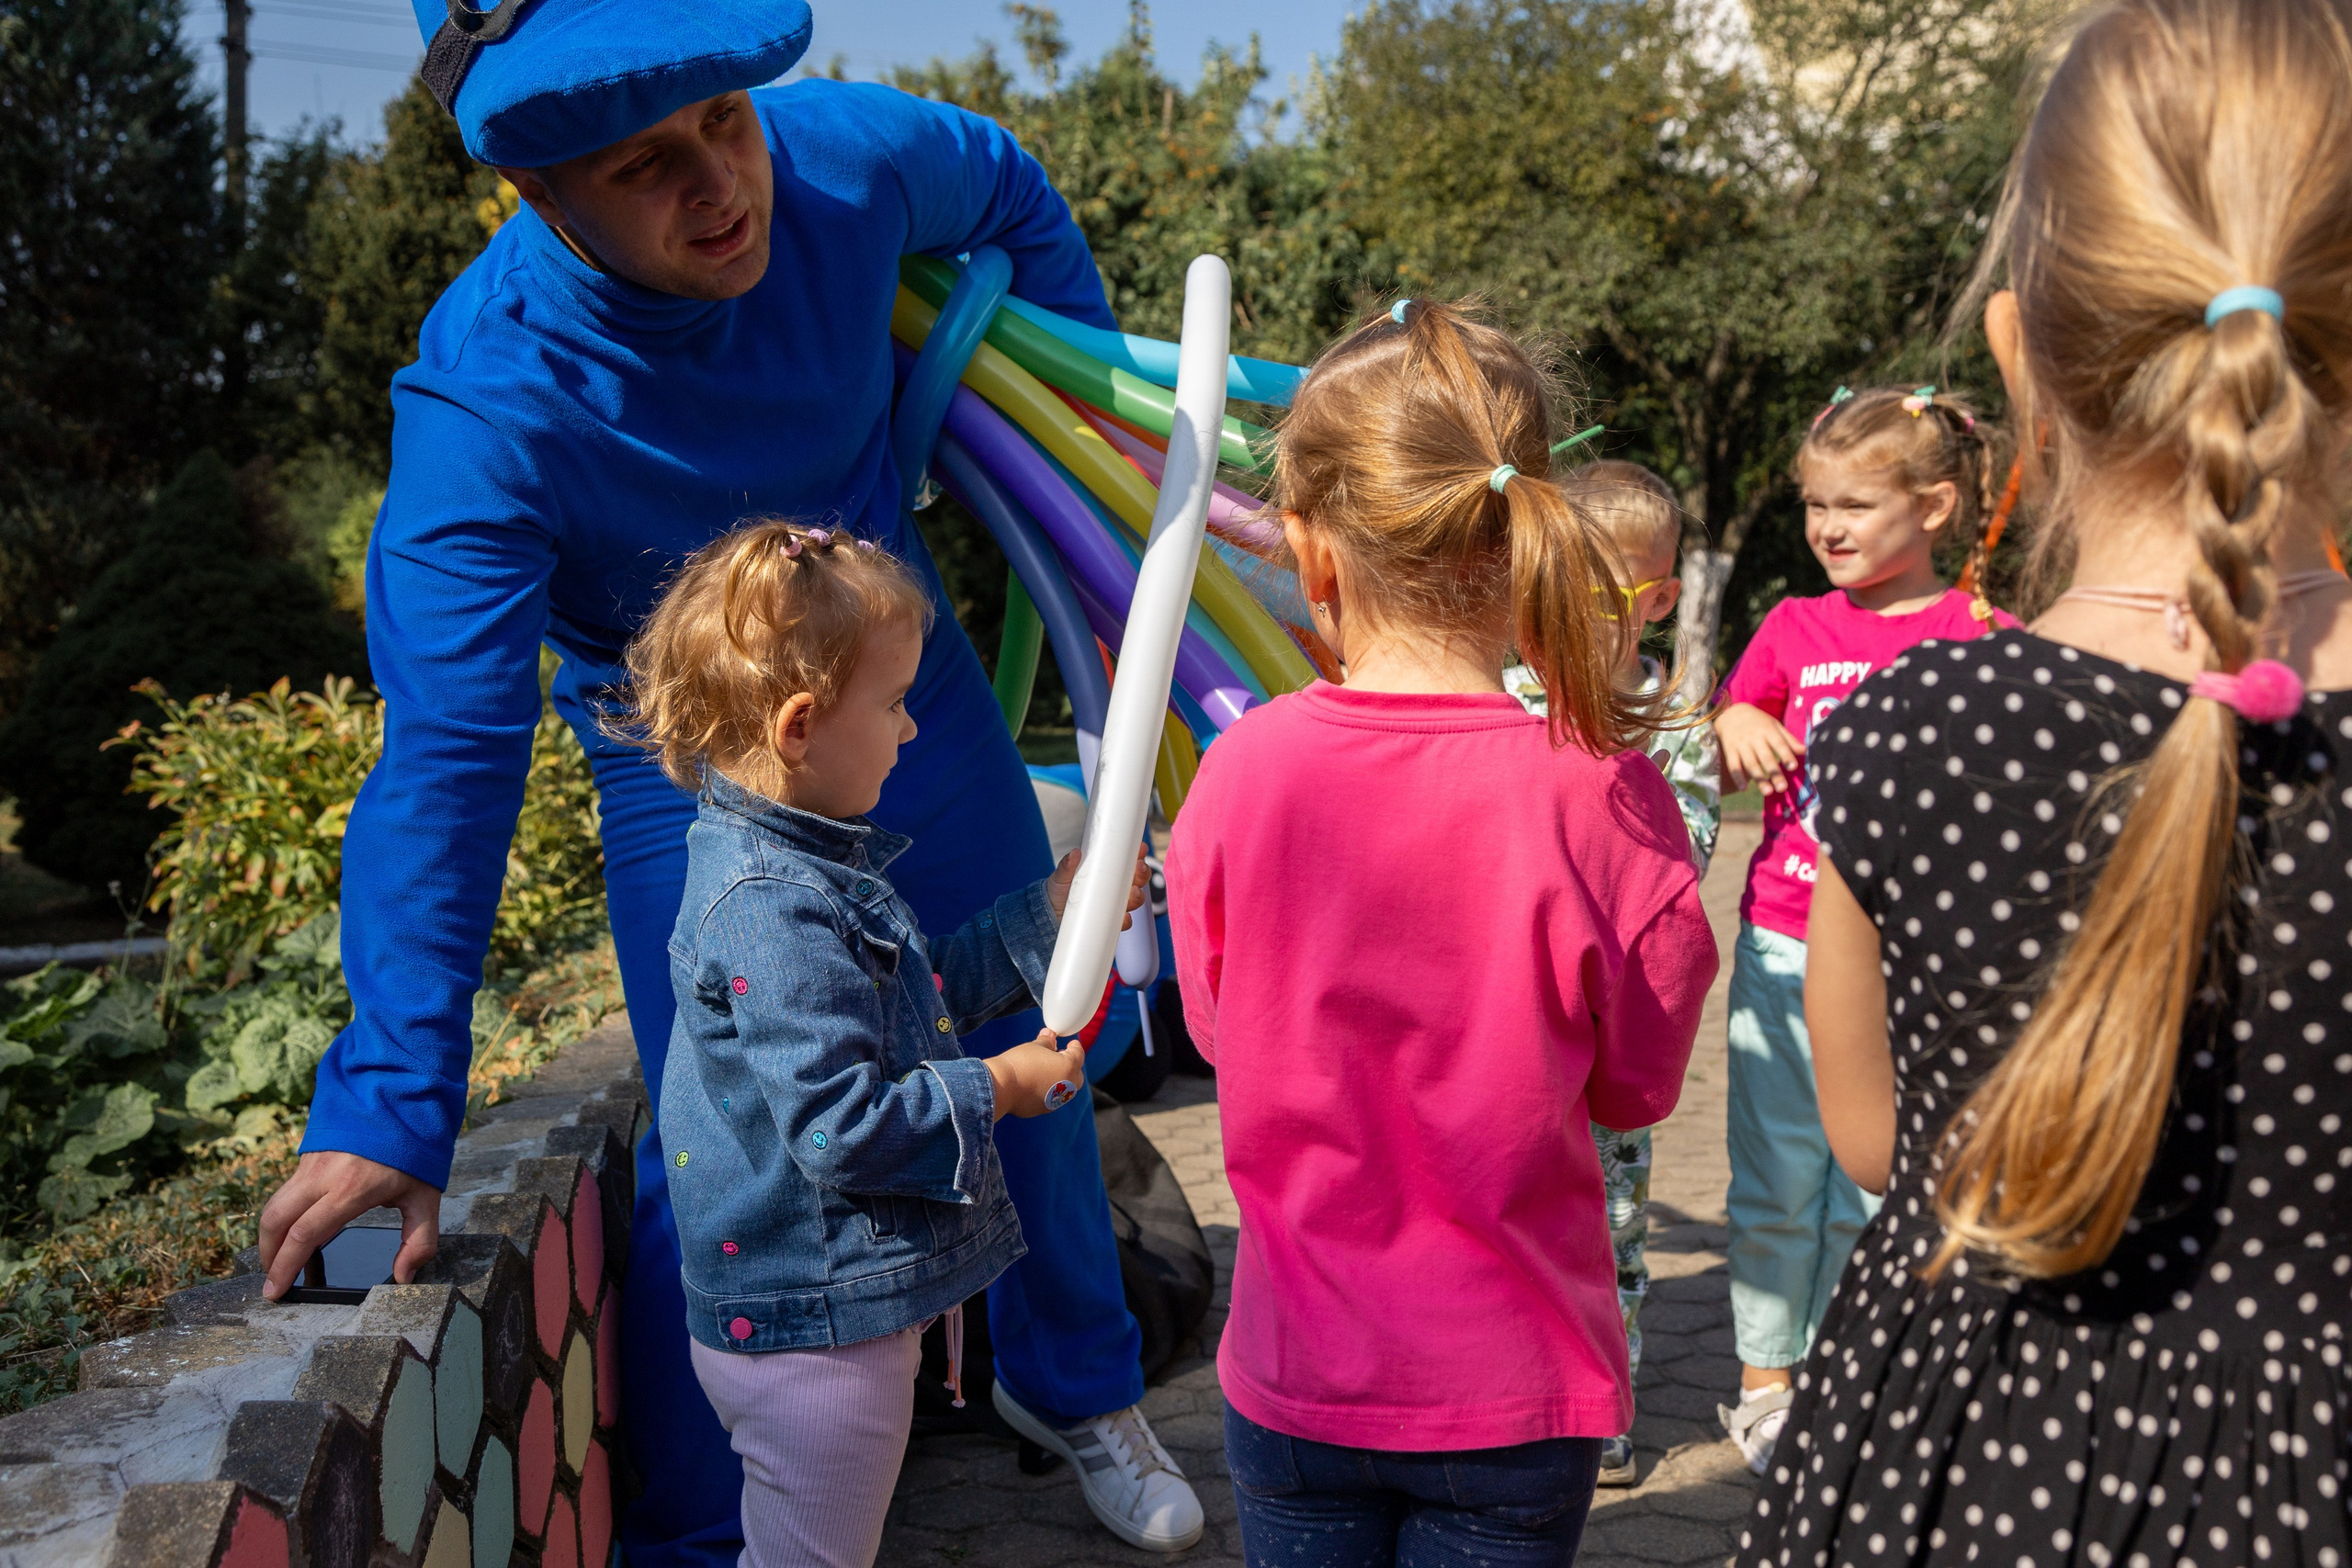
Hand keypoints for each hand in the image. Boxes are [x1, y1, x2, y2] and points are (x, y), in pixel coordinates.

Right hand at [257, 1151, 441, 1300]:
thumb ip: (419, 1240)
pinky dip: (279, 1216)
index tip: (276, 1291)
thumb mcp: (426, 1197)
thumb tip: (403, 1277)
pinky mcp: (307, 1157)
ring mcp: (311, 1164)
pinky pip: (284, 1192)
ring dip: (269, 1236)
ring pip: (273, 1205)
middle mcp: (323, 1176)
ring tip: (277, 1261)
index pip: (304, 1234)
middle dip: (268, 1257)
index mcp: (351, 1189)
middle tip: (272, 1282)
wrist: (401, 1099)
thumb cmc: (415, 1152)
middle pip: (276, 1222)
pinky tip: (291, 1232)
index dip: (285, 1267)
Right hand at [985, 1027, 1087, 1118]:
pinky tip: (1035, 1084)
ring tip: (1046, 1070)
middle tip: (1060, 1057)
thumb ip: (1047, 1041)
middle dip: (1071, 1066)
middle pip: (1076, 1075)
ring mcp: (1055, 1101)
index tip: (1072, 1044)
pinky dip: (1047, 1091)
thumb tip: (1051, 1035)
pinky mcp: (1042, 1109)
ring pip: (1064, 1090)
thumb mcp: (1035, 1047)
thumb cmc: (1019, 1063)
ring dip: (1059, 1080)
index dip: (1075, 1047)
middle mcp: (1067, 1086)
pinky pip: (1050, 1099)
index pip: (1078, 1054)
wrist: (1001, 1087)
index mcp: (1069, 1067)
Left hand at [1045, 845, 1151, 930]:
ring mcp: (1114, 904)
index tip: (1141, 848)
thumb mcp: (1062, 875)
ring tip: (1134, 893)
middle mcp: (1116, 887)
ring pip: (1135, 899)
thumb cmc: (1060, 889)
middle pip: (1138, 879)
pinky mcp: (1109, 922)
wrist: (1050, 913)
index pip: (1128, 860)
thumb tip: (1074, 854)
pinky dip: (1126, 920)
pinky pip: (1123, 922)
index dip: (1138, 854)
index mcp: (1109, 871)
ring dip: (1138, 896)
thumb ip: (1067, 865)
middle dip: (1142, 873)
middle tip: (1139, 868)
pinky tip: (1125, 918)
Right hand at [1716, 702, 1805, 795]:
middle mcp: (1754, 738)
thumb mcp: (1774, 725)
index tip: (1793, 767)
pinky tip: (1743, 788)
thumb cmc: (1759, 722)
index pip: (1778, 743)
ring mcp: (1741, 745)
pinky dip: (1738, 777)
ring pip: (1750, 764)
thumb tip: (1804, 751)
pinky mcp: (1730, 751)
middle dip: (1774, 773)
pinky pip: (1733, 766)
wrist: (1732, 714)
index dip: (1786, 755)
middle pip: (1765, 757)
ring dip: (1759, 778)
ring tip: (1768, 792)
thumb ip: (1788, 739)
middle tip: (1782, 788)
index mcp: (1767, 730)